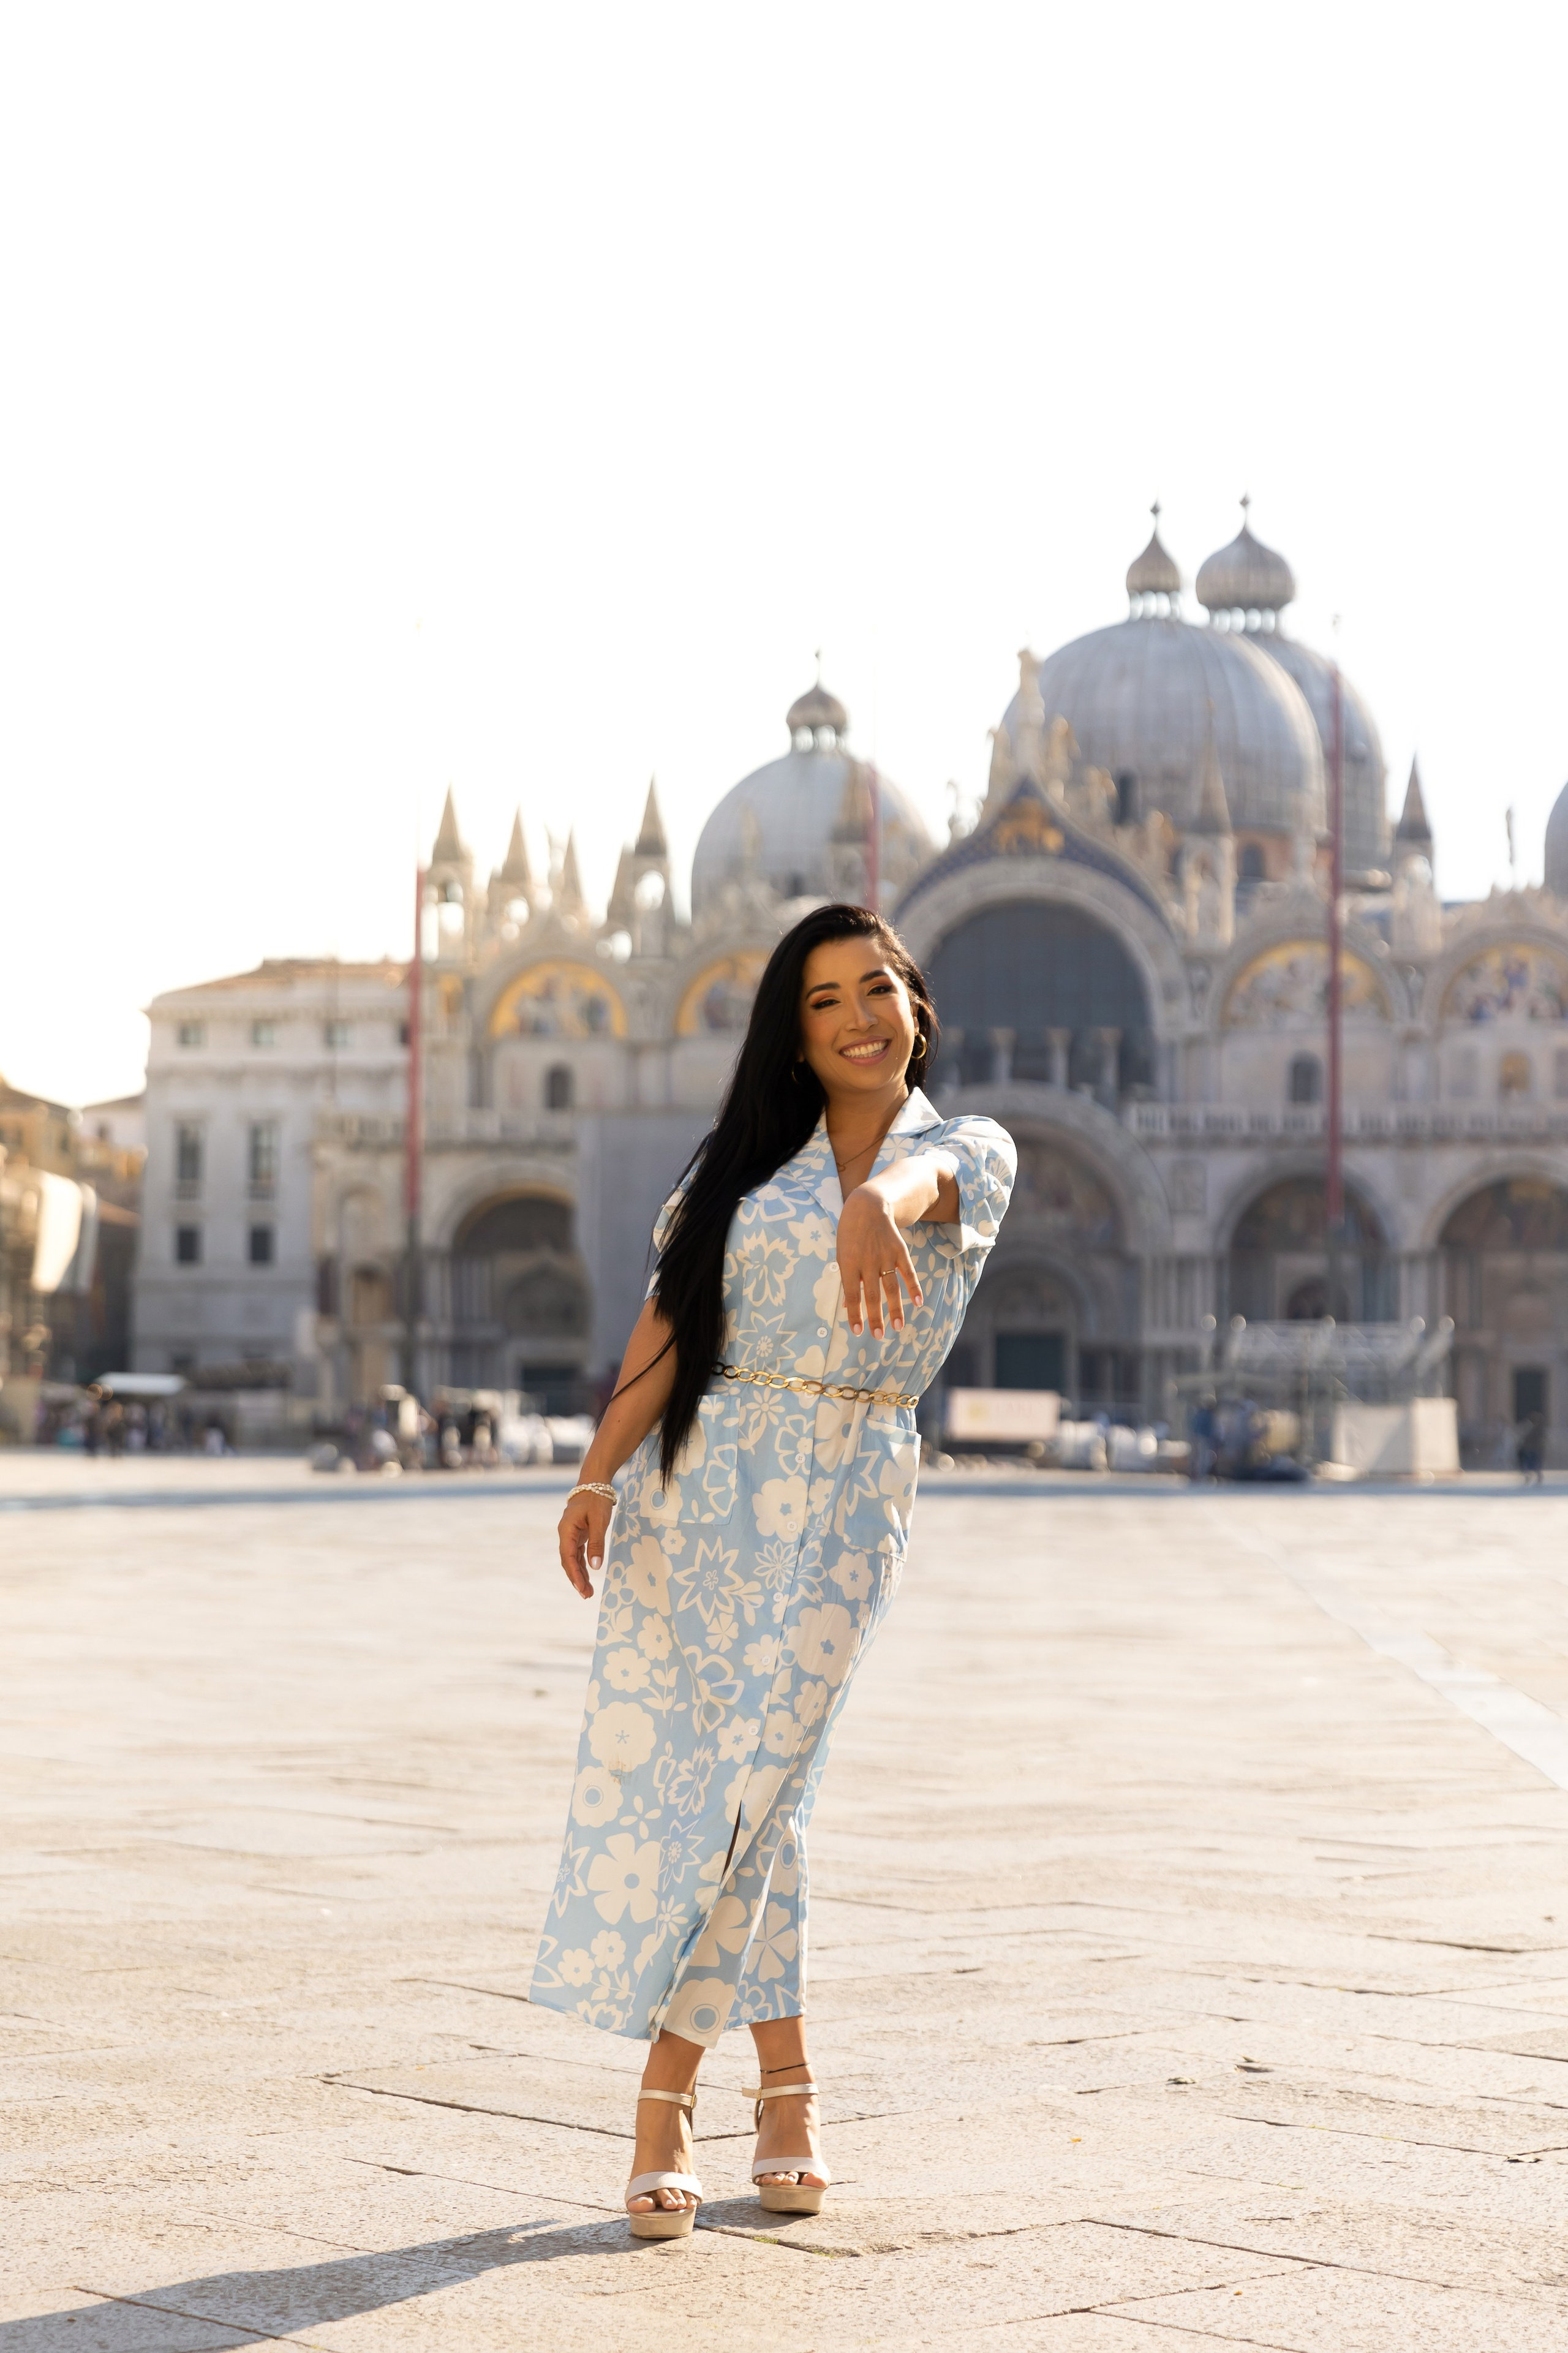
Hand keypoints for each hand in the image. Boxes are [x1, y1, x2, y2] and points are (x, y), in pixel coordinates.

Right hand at [559, 1488, 614, 1597]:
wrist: (595, 1482)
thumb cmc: (597, 1499)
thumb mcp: (599, 1520)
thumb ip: (596, 1542)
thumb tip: (595, 1566)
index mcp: (567, 1529)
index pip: (568, 1557)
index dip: (574, 1574)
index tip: (581, 1588)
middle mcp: (566, 1534)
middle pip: (568, 1561)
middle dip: (576, 1579)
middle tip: (586, 1595)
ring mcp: (571, 1534)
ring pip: (572, 1559)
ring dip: (579, 1574)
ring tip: (588, 1592)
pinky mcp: (578, 1534)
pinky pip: (578, 1553)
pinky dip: (582, 1565)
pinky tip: (587, 1577)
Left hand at [837, 1187, 922, 1337]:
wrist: (868, 1206)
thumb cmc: (850, 1234)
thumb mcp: (842, 1254)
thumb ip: (847, 1278)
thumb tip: (848, 1304)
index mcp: (849, 1264)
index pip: (852, 1295)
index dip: (854, 1314)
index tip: (858, 1331)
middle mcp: (867, 1262)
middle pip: (873, 1296)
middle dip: (875, 1318)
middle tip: (878, 1336)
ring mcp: (885, 1257)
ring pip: (891, 1289)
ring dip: (895, 1310)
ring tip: (898, 1327)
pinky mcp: (899, 1251)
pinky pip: (908, 1273)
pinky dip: (914, 1288)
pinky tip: (918, 1303)